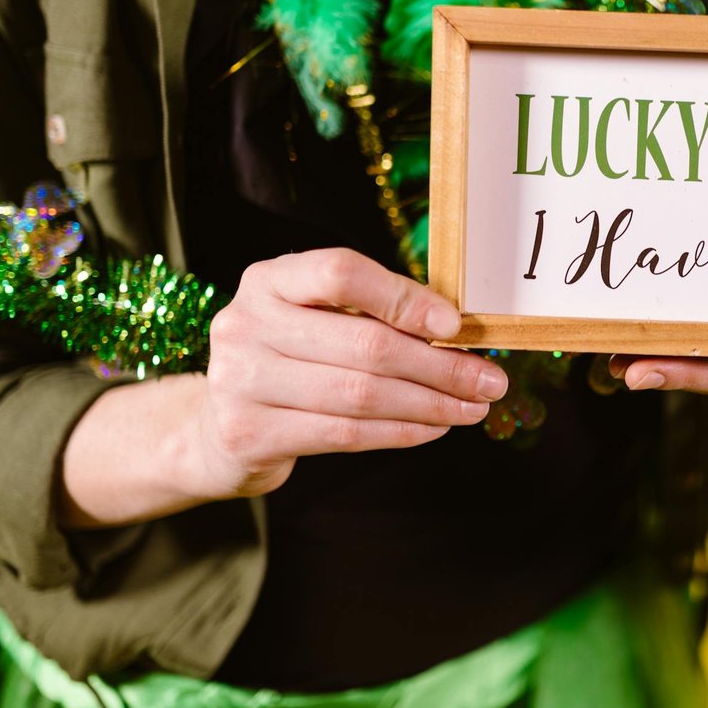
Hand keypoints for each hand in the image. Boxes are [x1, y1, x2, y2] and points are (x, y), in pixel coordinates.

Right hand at [192, 248, 506, 498]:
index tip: (455, 325)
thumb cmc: (291, 360)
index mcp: (269, 280)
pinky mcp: (249, 433)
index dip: (404, 299)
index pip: (341, 272)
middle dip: (440, 366)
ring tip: (472, 407)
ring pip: (360, 395)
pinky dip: (401, 431)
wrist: (218, 425)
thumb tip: (460, 331)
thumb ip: (374, 313)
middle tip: (490, 380)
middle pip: (364, 344)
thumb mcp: (317, 319)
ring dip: (431, 404)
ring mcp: (240, 380)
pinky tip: (434, 427)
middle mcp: (246, 323)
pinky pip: (345, 434)